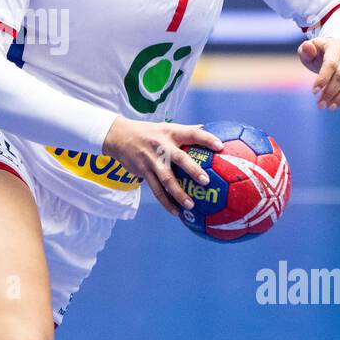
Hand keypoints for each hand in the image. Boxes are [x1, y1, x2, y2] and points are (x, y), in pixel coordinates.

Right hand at [101, 117, 225, 217]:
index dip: (206, 139)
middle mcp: (161, 146)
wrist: (119, 137)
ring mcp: (151, 160)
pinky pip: (156, 190)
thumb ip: (185, 130)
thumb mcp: (165, 127)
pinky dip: (166, 202)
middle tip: (205, 181)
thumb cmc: (148, 132)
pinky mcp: (143, 172)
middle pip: (179, 158)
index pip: (191, 133)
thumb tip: (207, 128)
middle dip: (192, 170)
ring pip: (166, 179)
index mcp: (171, 132)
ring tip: (190, 206)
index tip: (220, 147)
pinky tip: (176, 212)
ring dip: (178, 193)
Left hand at [297, 37, 339, 108]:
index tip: (314, 92)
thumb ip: (306, 50)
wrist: (338, 49)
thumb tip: (308, 47)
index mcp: (336, 44)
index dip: (323, 79)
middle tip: (320, 104)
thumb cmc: (319, 52)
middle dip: (330, 92)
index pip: (331, 64)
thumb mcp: (309, 50)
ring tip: (328, 107)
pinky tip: (338, 105)